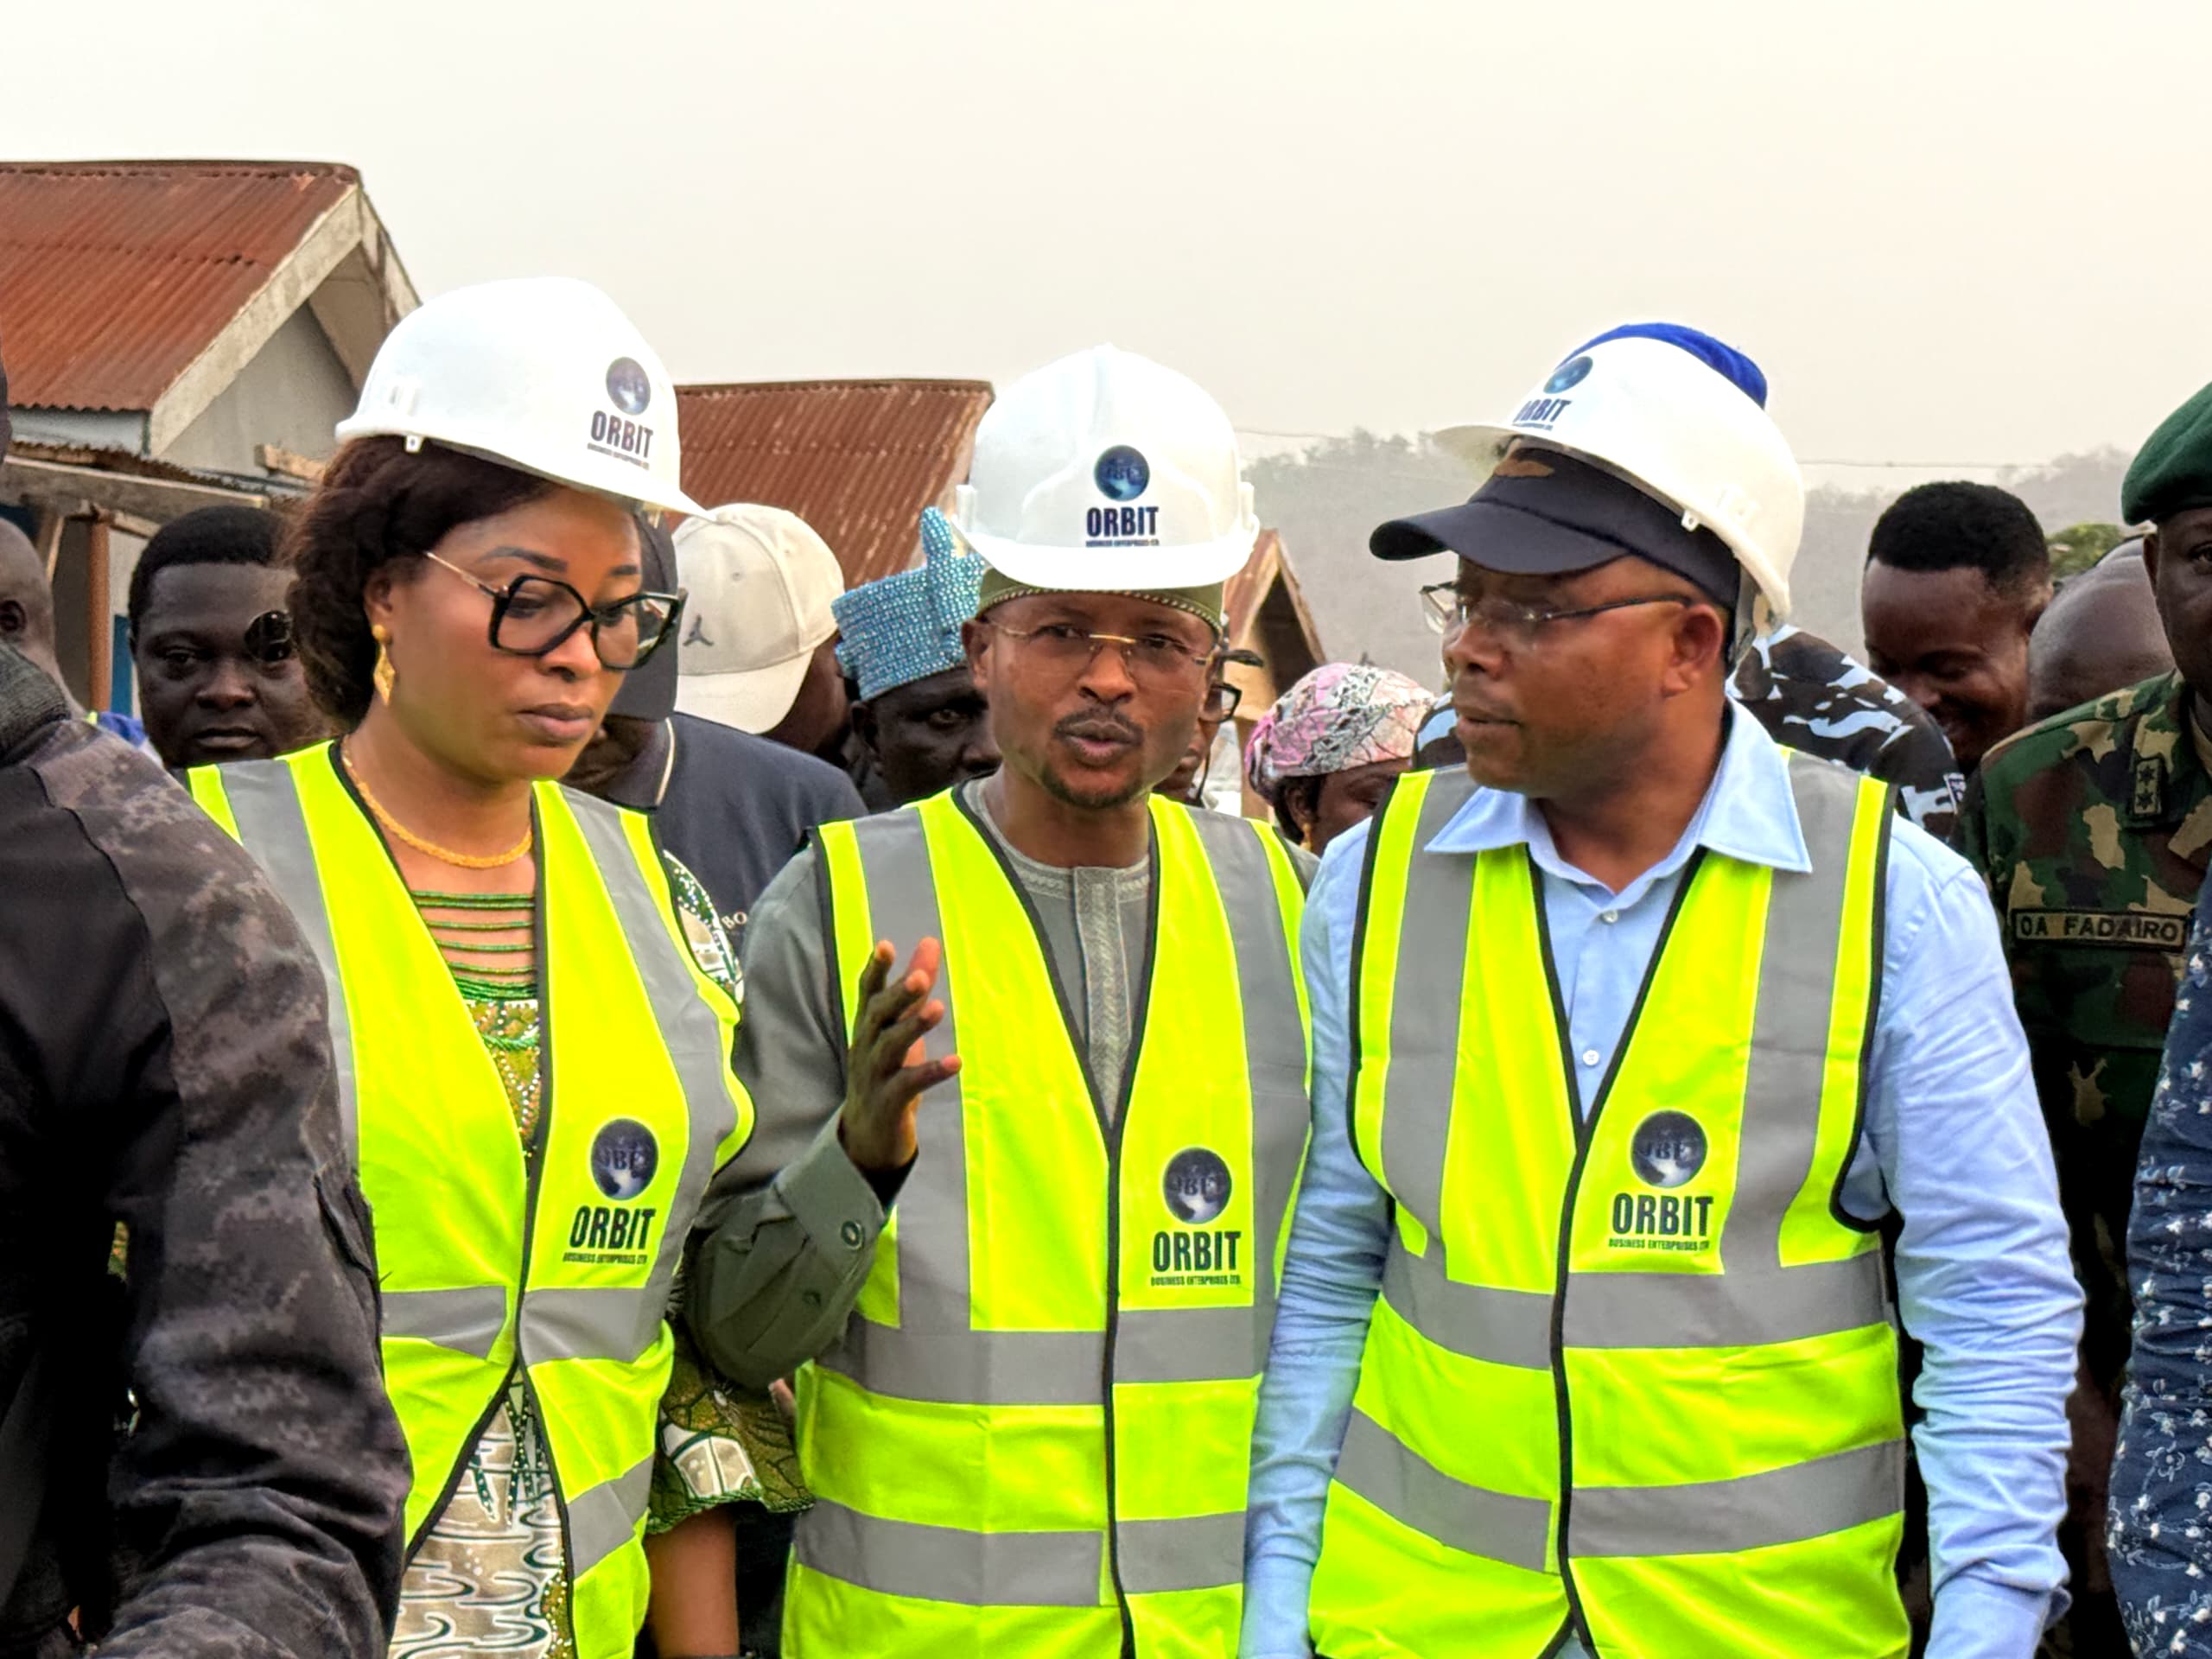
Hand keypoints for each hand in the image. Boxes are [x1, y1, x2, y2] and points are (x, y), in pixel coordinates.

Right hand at [839, 938, 958, 1172]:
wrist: (867, 1134)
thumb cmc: (886, 1069)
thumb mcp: (900, 1026)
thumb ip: (916, 987)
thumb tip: (930, 942)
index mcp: (868, 1026)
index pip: (868, 993)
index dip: (876, 970)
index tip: (886, 946)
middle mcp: (866, 1046)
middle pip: (879, 1016)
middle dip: (898, 995)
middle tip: (921, 977)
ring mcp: (875, 1075)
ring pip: (891, 1048)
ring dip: (914, 1027)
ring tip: (939, 1008)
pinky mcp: (889, 1102)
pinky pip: (909, 1085)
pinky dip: (932, 1072)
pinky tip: (957, 1062)